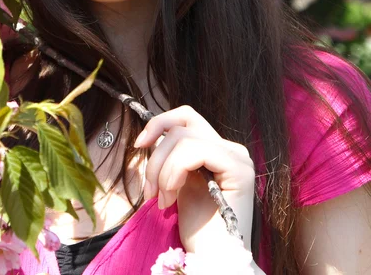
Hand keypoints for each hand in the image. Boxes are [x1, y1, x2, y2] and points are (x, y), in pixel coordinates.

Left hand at [134, 105, 254, 253]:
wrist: (214, 261)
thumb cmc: (197, 229)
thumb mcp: (179, 182)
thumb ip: (174, 156)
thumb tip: (152, 135)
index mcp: (218, 149)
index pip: (186, 118)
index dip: (159, 124)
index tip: (139, 144)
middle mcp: (232, 149)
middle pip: (181, 125)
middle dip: (156, 156)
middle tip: (149, 190)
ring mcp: (237, 157)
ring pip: (182, 138)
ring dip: (162, 170)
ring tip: (162, 200)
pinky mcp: (238, 169)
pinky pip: (193, 151)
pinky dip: (173, 172)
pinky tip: (171, 198)